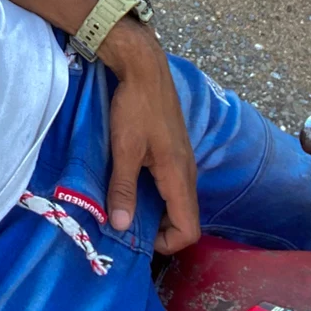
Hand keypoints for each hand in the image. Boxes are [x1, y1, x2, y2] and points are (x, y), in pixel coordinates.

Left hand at [98, 21, 200, 254]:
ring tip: (125, 205)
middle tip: (127, 224)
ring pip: (177, 199)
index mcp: (179, 176)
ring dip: (156, 209)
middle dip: (159, 229)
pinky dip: (156, 191)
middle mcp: (188, 170)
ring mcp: (183, 158)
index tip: (138, 239)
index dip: (167, 243)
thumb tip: (121, 226)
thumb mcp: (124, 148)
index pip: (189, 229)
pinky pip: (172, 182)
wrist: (144, 67)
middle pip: (185, 217)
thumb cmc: (135, 106)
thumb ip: (123, 188)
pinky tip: (131, 181)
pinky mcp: (175, 147)